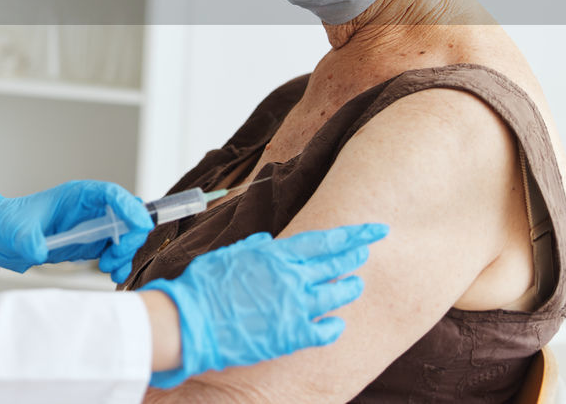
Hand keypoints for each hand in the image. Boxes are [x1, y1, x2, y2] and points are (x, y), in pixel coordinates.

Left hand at [0, 181, 153, 281]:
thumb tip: (39, 250)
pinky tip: (112, 275)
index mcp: (76, 196)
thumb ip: (28, 239)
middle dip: (128, 237)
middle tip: (113, 259)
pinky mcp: (89, 244)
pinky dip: (119, 263)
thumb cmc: (7, 222)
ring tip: (108, 270)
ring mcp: (91, 226)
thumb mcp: (15, 231)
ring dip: (124, 253)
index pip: (111, 194)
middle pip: (126, 216)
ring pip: (125, 235)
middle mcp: (88, 209)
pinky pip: (114, 251)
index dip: (128, 207)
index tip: (137, 225)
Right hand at [139, 222, 388, 387]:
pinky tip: (338, 324)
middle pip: (335, 263)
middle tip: (369, 250)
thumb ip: (252, 247)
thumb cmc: (204, 286)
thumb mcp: (228, 255)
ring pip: (336, 294)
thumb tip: (268, 242)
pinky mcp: (292, 335)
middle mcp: (290, 278)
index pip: (324, 240)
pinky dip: (334, 326)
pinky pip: (324, 330)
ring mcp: (294, 307)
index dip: (352, 235)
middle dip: (356, 254)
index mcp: (275, 255)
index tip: (373, 230)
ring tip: (358, 284)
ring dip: (350, 287)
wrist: (192, 321)